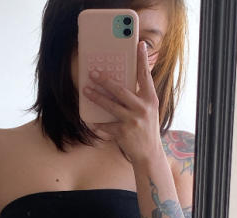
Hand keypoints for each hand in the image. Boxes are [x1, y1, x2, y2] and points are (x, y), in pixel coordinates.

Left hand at [82, 41, 163, 167]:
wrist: (149, 153)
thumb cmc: (146, 128)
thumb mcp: (148, 110)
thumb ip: (139, 97)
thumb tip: (121, 82)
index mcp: (150, 99)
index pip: (145, 76)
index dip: (142, 60)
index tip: (139, 45)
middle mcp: (143, 108)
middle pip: (121, 90)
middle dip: (105, 81)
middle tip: (93, 73)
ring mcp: (133, 121)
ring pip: (110, 105)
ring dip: (96, 97)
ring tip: (86, 90)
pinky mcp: (123, 132)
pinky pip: (105, 125)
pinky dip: (97, 123)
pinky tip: (89, 120)